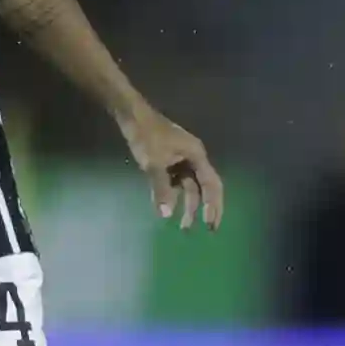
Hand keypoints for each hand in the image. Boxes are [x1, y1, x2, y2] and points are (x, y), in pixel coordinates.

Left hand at [122, 106, 223, 230]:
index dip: (213, 205)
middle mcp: (193, 159)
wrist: (131, 116)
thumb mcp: (154, 163)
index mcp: (197, 156)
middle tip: (209, 230)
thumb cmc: (146, 136)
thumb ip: (161, 189)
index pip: (211, 185)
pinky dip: (173, 196)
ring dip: (187, 205)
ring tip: (183, 227)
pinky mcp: (170, 162)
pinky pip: (176, 183)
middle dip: (206, 208)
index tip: (210, 224)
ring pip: (189, 187)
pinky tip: (166, 209)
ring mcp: (182, 160)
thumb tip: (166, 215)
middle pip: (205, 187)